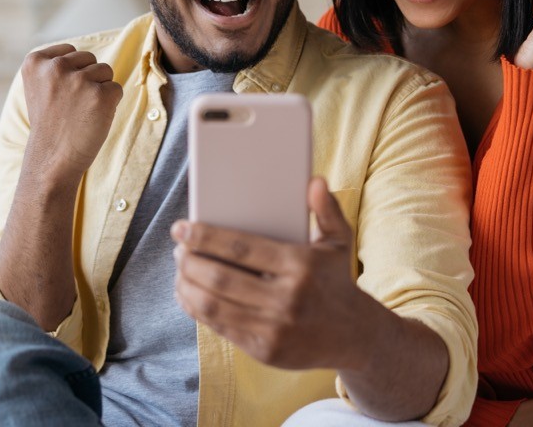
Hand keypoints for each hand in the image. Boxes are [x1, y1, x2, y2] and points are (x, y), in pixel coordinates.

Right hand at [20, 44, 122, 184]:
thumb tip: (84, 57)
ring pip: (105, 71)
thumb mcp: (39, 87)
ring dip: (99, 90)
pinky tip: (93, 118)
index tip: (58, 94)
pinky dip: (110, 104)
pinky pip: (116, 89)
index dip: (70, 73)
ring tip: (81, 111)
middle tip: (71, 106)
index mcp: (36, 62)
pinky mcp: (101, 95)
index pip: (70, 51)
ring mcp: (79, 81)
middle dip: (86, 78)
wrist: (52, 159)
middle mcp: (56, 67)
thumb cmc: (50, 123)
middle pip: (89, 59)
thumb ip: (54, 67)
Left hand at [171, 177, 369, 369]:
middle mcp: (287, 298)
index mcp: (301, 265)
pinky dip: (197, 310)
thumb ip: (326, 209)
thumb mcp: (339, 241)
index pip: (241, 248)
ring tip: (179, 270)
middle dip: (189, 261)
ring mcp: (274, 328)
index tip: (182, 228)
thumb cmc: (337, 280)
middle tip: (178, 249)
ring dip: (187, 286)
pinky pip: (220, 327)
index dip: (205, 237)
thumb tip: (314, 181)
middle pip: (221, 278)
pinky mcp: (265, 351)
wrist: (355, 335)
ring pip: (214, 305)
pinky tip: (189, 294)